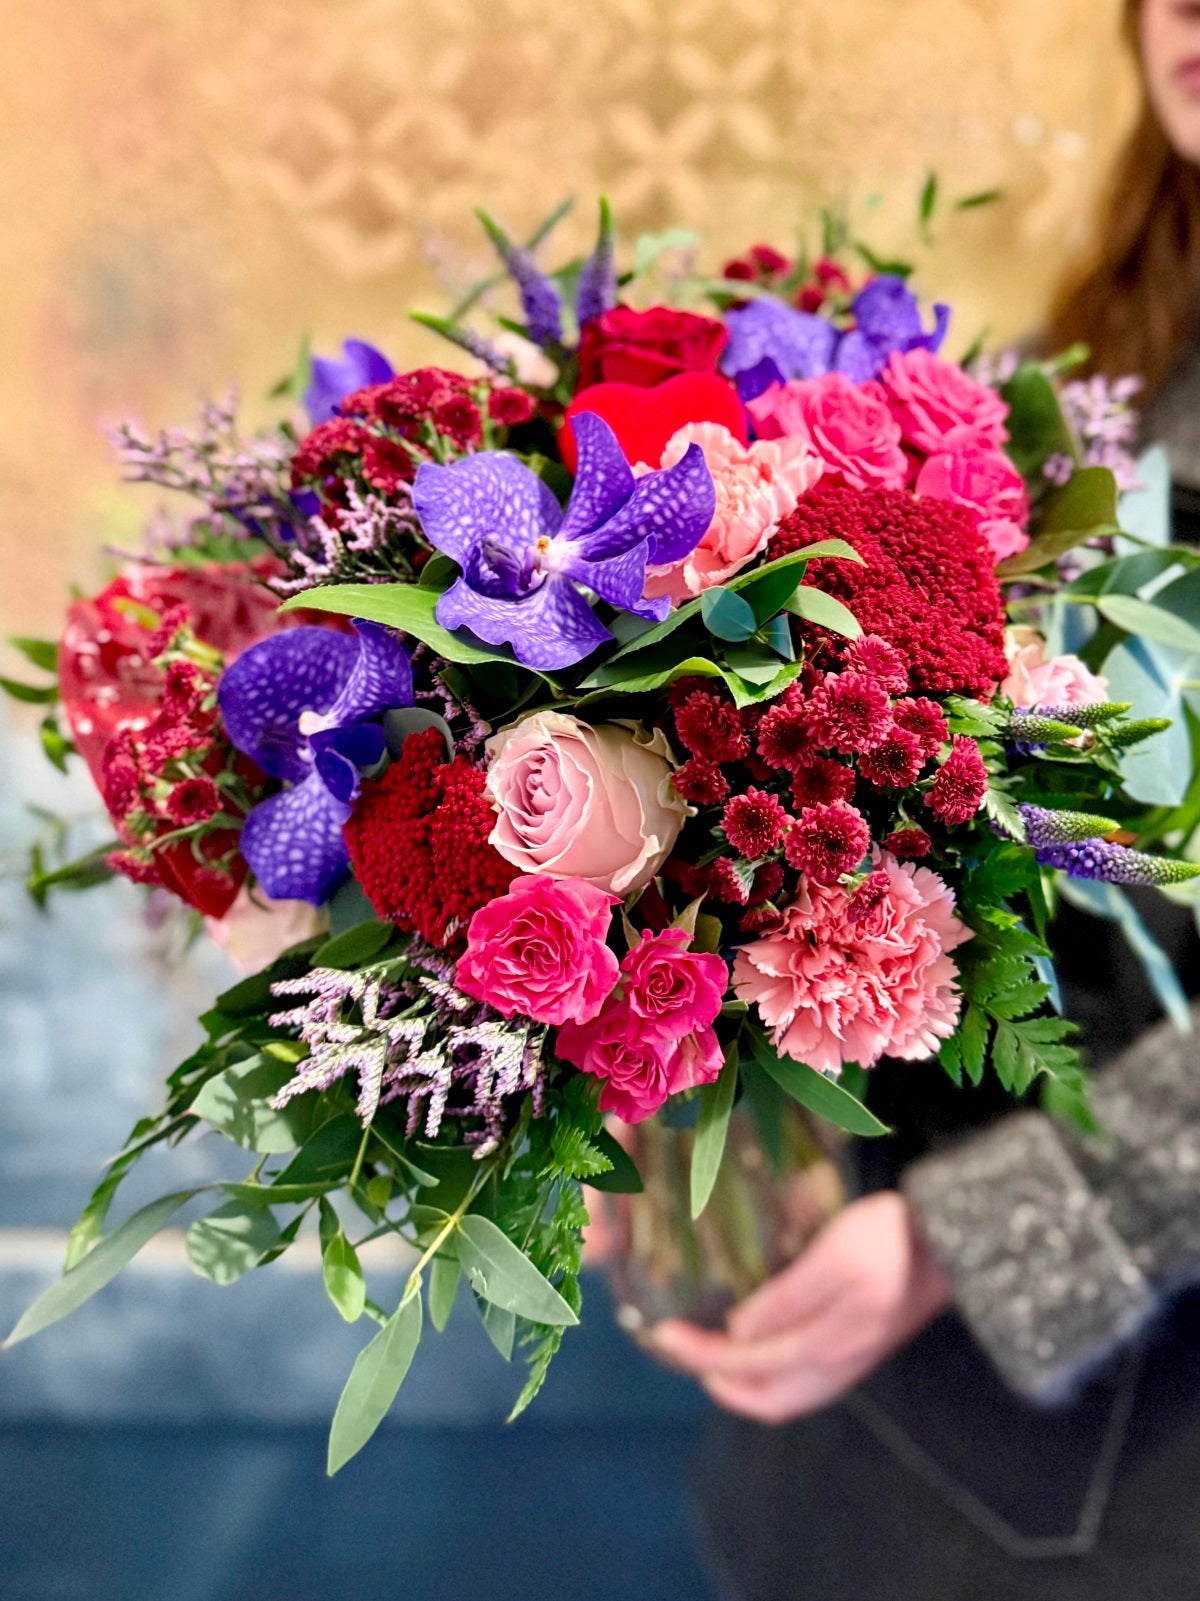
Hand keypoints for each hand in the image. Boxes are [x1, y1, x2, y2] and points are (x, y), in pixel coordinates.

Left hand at [649, 1191, 951, 1423]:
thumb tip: (739, 1335)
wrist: (957, 1241)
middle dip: (717, 1379)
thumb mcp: (837, 1258)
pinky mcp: (864, 1347)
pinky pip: (807, 1383)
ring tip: (713, 1358)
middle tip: (680, 1349)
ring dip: (745, 1384)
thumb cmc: (893, 1238)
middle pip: (767, 1396)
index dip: (700, 1352)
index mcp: (826, 1344)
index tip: (663, 1333)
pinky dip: (773, 1376)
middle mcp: (838, 1364)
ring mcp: (853, 1360)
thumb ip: (788, 1300)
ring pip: (788, 1395)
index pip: (747, 1363)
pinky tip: (763, 1348)